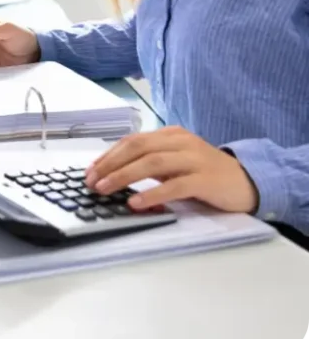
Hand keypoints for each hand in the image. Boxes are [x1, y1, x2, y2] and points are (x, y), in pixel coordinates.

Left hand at [84, 126, 258, 213]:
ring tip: (105, 189)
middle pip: (137, 148)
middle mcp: (180, 141)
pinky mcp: (205, 179)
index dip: (108, 155)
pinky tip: (136, 203)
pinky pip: (174, 185)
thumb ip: (150, 164)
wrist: (248, 180)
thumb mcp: (175, 163)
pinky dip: (152, 193)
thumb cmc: (205, 173)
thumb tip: (114, 174)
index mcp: (169, 135)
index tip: (89, 171)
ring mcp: (193, 158)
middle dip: (110, 164)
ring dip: (124, 176)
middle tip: (92, 181)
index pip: (131, 141)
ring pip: (151, 162)